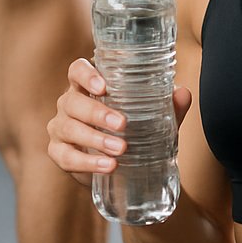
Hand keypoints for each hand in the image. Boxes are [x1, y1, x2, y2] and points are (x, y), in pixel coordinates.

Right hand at [46, 58, 191, 186]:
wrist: (125, 172)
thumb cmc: (133, 133)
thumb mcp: (153, 121)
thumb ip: (168, 108)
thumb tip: (183, 93)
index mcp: (87, 87)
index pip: (77, 71)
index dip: (86, 75)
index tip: (103, 86)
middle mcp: (69, 104)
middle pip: (72, 101)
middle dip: (97, 112)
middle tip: (122, 124)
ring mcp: (60, 128)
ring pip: (69, 128)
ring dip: (95, 139)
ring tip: (121, 149)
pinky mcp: (58, 153)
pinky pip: (66, 157)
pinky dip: (87, 162)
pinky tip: (108, 166)